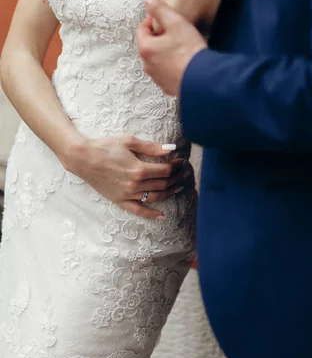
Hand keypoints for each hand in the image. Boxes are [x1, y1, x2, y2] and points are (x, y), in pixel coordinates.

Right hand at [62, 134, 191, 219]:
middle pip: (162, 184)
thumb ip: (151, 147)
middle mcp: (135, 184)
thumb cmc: (105, 146)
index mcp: (139, 169)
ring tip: (178, 187)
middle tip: (183, 173)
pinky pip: (138, 211)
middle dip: (176, 178)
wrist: (82, 158)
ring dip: (169, 193)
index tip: (181, 161)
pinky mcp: (119, 200)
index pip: (165, 170)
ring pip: (154, 197)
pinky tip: (161, 216)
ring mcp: (127, 194)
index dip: (176, 166)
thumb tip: (171, 148)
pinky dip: (151, 215)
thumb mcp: (129, 141)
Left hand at [136, 0, 206, 96]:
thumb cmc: (190, 52)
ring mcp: (158, 78)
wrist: (204, 79)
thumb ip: (160, 9)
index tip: (162, 18)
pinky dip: (173, 66)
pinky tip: (185, 62)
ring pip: (157, 60)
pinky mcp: (169, 87)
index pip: (141, 29)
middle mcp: (148, 65)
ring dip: (165, 52)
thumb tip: (148, 0)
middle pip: (149, 45)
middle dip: (159, 37)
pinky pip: (167, 73)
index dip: (151, 20)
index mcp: (146, 48)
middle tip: (174, 32)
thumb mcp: (175, 22)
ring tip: (181, 47)